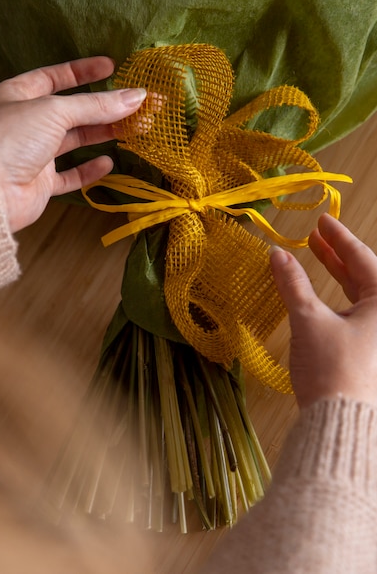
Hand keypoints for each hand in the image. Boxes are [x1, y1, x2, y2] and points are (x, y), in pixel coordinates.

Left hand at [0, 57, 146, 231]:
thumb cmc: (12, 139)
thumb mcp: (55, 111)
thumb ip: (96, 105)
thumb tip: (135, 96)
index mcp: (18, 95)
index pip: (55, 77)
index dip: (83, 71)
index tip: (111, 67)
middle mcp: (26, 123)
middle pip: (72, 111)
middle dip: (104, 106)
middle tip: (136, 103)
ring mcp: (34, 154)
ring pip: (75, 141)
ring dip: (103, 134)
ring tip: (134, 128)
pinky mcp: (41, 182)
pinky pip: (70, 175)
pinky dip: (89, 170)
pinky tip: (108, 163)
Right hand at [270, 213, 376, 407]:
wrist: (340, 424)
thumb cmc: (331, 370)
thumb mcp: (309, 321)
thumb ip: (293, 284)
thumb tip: (276, 254)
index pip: (362, 259)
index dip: (339, 238)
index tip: (322, 220)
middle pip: (363, 275)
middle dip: (337, 254)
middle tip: (316, 235)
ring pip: (359, 294)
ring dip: (336, 274)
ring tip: (315, 255)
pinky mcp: (368, 350)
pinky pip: (354, 313)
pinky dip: (335, 298)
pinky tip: (316, 292)